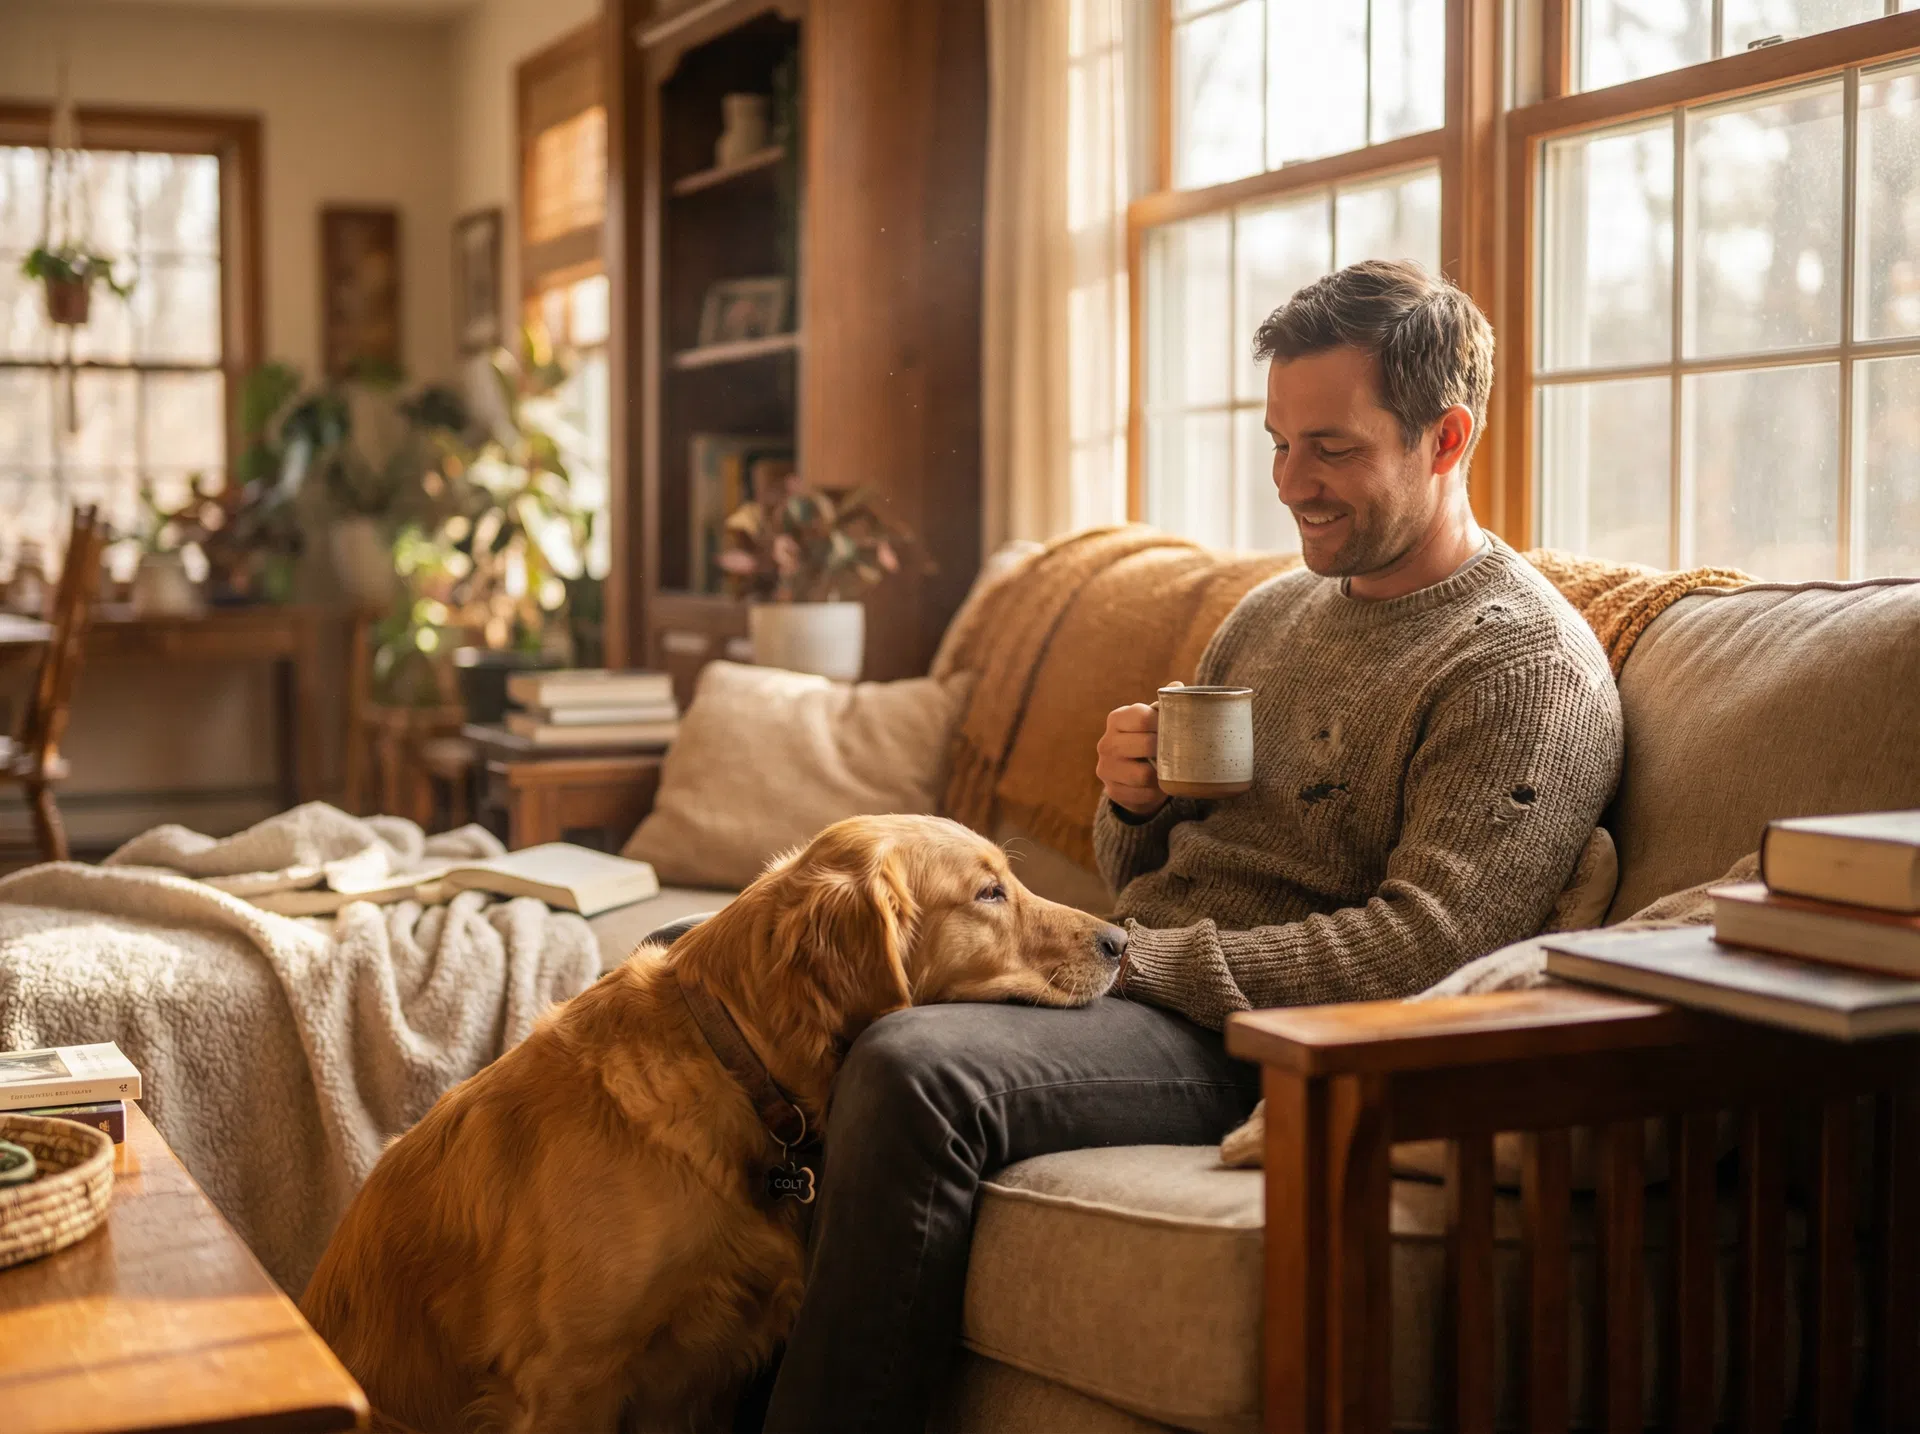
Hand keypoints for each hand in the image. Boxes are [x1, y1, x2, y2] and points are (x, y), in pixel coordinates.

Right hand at [1096, 700, 1165, 817]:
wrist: (1133, 777)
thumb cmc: (1149, 740)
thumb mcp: (1154, 720)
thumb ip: (1165, 704)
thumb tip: (1177, 687)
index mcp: (1117, 719)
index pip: (1142, 716)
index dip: (1163, 723)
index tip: (1176, 729)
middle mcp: (1106, 742)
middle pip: (1146, 744)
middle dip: (1165, 750)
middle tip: (1176, 752)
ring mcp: (1106, 768)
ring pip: (1144, 774)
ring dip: (1160, 775)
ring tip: (1167, 770)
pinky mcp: (1112, 792)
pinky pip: (1142, 795)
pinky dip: (1154, 793)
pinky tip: (1157, 786)